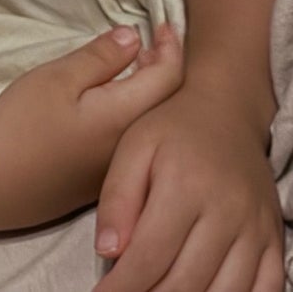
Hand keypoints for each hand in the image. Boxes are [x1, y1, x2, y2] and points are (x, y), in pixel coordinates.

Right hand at [0, 24, 182, 228]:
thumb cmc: (21, 125)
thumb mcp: (57, 78)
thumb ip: (100, 57)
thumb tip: (134, 38)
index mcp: (124, 117)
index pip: (168, 78)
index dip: (171, 47)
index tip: (164, 24)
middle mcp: (130, 147)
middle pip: (165, 103)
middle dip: (164, 68)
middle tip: (151, 42)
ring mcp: (114, 169)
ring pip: (148, 123)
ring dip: (149, 92)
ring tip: (135, 67)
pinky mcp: (96, 182)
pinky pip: (131, 140)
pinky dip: (132, 112)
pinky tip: (112, 103)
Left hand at [94, 85, 284, 290]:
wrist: (225, 110)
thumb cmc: (171, 128)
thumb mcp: (134, 147)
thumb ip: (117, 197)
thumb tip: (108, 251)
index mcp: (184, 185)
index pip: (149, 256)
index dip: (122, 287)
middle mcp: (226, 210)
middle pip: (185, 282)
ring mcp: (255, 227)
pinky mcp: (274, 238)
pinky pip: (265, 290)